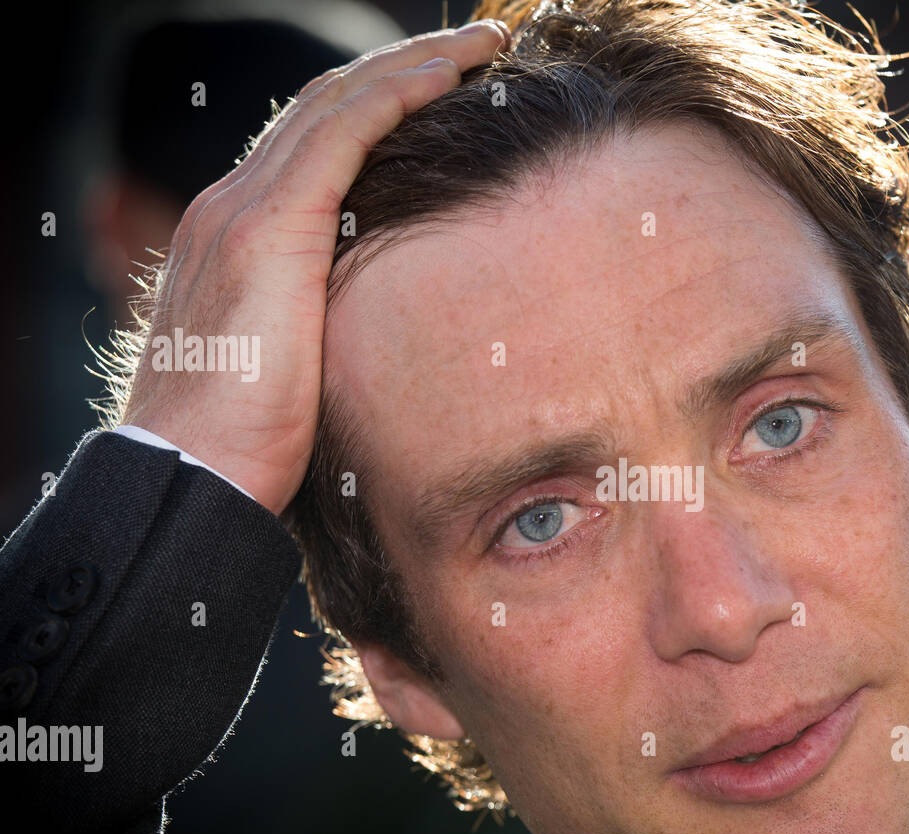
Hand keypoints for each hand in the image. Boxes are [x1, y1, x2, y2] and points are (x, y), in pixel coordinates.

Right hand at [121, 20, 509, 515]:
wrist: (189, 475)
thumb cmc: (242, 446)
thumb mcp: (287, 371)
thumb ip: (320, 331)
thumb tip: (380, 344)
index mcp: (236, 237)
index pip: (312, 147)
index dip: (376, 110)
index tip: (440, 97)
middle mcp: (232, 206)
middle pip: (325, 107)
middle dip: (401, 69)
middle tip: (474, 50)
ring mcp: (244, 210)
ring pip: (338, 102)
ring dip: (414, 64)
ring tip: (480, 44)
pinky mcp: (270, 228)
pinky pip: (345, 132)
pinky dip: (400, 93)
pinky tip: (451, 74)